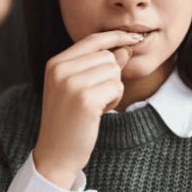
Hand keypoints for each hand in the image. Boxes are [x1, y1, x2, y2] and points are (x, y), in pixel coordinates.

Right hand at [33, 31, 142, 189]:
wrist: (55, 155)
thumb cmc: (70, 121)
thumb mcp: (81, 88)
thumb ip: (102, 66)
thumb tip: (126, 47)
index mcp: (55, 63)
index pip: (93, 40)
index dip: (117, 36)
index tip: (136, 37)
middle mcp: (60, 70)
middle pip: (108, 56)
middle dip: (111, 77)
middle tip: (96, 98)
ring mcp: (71, 84)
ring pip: (114, 71)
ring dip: (113, 90)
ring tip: (95, 106)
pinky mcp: (85, 99)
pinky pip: (117, 87)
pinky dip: (114, 101)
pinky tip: (98, 113)